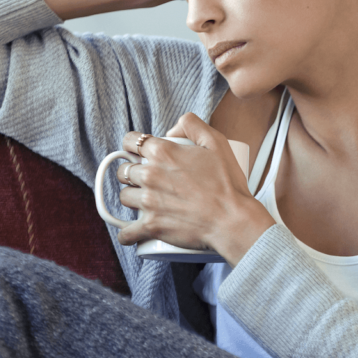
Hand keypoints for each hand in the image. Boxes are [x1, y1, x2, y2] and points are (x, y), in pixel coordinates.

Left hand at [115, 113, 275, 265]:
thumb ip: (192, 124)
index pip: (130, 141)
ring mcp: (148, 202)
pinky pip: (126, 232)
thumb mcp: (216, 141)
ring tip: (146, 202)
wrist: (233, 220)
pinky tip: (132, 231)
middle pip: (124, 171)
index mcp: (163, 153)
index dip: (132, 146)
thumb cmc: (227, 184)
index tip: (138, 153)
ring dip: (132, 199)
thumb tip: (170, 131)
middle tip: (148, 180)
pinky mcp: (151, 226)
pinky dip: (127, 233)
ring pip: (124, 197)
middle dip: (133, 174)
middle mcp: (150, 175)